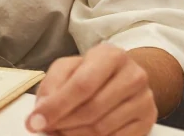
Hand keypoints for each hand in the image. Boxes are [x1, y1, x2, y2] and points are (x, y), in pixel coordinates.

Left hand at [27, 44, 157, 135]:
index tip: (35, 121)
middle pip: (92, 109)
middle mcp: (133, 75)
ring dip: (75, 134)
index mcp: (111, 56)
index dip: (56, 106)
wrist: (125, 76)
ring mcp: (144, 99)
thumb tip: (40, 113)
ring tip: (62, 130)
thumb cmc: (92, 71)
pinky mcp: (148, 120)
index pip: (82, 85)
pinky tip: (81, 134)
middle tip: (47, 128)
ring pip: (103, 128)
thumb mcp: (69, 68)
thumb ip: (52, 85)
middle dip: (63, 123)